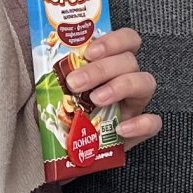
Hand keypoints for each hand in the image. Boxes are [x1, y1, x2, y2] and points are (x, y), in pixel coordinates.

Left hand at [62, 26, 163, 149]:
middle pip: (129, 61)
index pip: (127, 40)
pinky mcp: (140, 130)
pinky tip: (120, 129)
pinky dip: (140, 124)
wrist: (67, 152)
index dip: (113, 41)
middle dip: (101, 69)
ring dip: (119, 87)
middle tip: (75, 83)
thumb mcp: (56, 92)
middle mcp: (127, 80)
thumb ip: (55, 78)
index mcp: (111, 66)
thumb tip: (39, 67)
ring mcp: (135, 104)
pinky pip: (153, 123)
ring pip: (145, 83)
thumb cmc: (63, 116)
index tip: (89, 52)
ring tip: (96, 100)